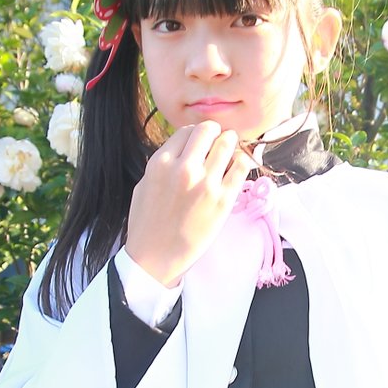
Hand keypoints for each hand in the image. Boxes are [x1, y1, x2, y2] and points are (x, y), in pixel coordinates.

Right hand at [125, 121, 251, 285]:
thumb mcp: (145, 184)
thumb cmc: (147, 223)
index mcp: (161, 162)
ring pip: (228, 143)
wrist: (156, 257)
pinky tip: (237, 168)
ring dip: (230, 145)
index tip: (199, 145)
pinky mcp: (224, 199)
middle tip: (217, 144)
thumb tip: (186, 149)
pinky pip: (241, 167)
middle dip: (214, 134)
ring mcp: (206, 183)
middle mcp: (184, 168)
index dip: (195, 135)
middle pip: (209, 130)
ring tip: (229, 154)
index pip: (187, 130)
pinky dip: (242, 162)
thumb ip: (165, 163)